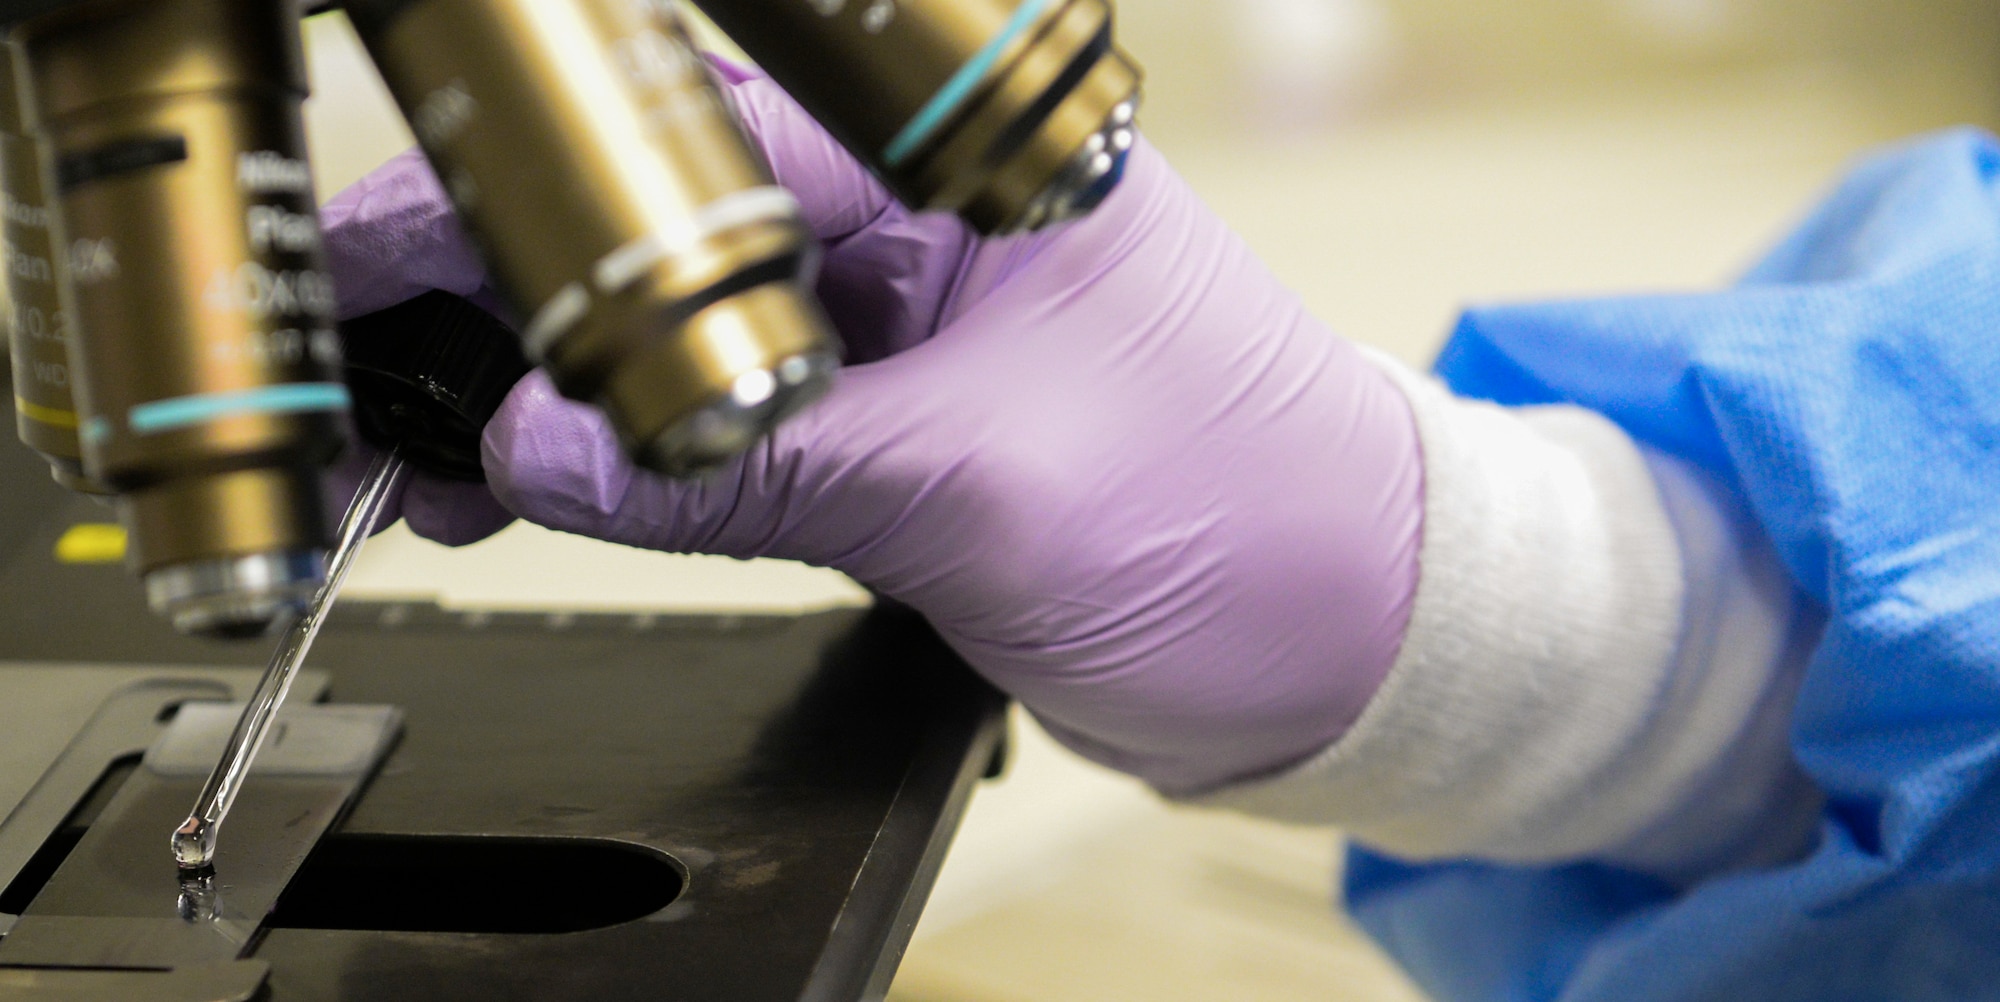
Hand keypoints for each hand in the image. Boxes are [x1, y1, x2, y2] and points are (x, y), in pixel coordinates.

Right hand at [321, 76, 1423, 792]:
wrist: (1359, 647)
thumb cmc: (1257, 525)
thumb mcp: (982, 490)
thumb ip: (753, 465)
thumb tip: (542, 445)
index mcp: (972, 168)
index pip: (705, 149)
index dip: (524, 203)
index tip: (390, 263)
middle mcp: (928, 230)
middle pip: (665, 231)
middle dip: (504, 303)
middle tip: (368, 381)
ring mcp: (902, 337)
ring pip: (676, 336)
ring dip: (544, 395)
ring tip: (416, 459)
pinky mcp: (889, 438)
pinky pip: (719, 430)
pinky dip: (620, 464)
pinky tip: (526, 487)